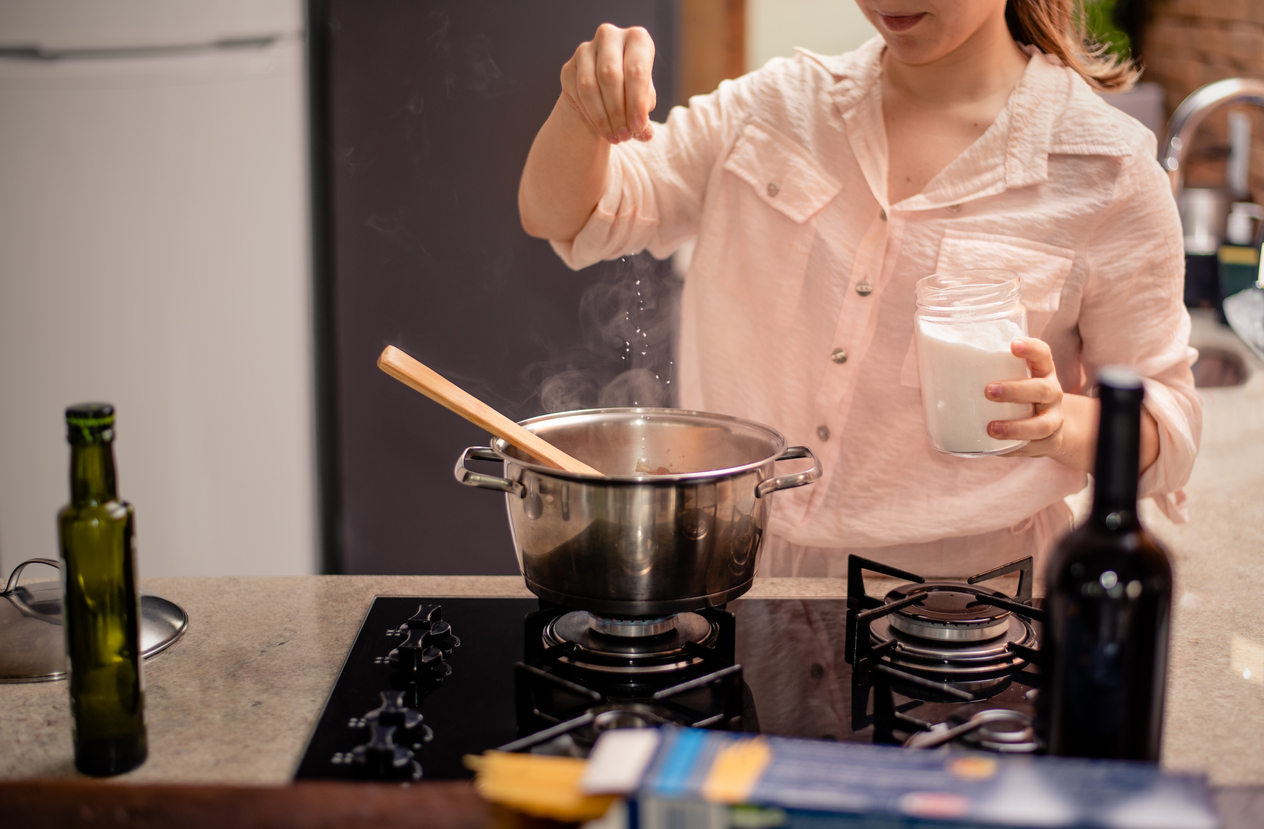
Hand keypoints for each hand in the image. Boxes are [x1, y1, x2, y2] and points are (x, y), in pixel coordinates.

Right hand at [560, 24, 656, 144]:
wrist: (605, 91)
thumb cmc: (632, 92)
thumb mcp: (644, 101)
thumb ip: (644, 115)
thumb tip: (645, 133)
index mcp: (637, 39)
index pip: (636, 70)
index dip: (637, 102)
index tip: (638, 127)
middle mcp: (610, 36)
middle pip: (610, 76)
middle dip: (618, 111)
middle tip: (625, 136)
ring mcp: (585, 49)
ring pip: (590, 86)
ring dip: (603, 117)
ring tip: (615, 137)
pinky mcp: (569, 67)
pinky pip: (577, 94)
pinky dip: (591, 116)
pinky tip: (602, 129)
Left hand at [984, 338, 1069, 458]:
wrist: (1051, 426)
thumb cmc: (1019, 397)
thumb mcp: (1011, 379)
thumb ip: (985, 373)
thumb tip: (933, 370)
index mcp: (1042, 372)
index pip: (1042, 354)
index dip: (1031, 348)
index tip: (1013, 344)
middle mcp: (1052, 393)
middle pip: (1042, 389)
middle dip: (1015, 391)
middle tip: (988, 391)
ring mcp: (1054, 418)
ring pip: (1042, 424)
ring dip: (1016, 427)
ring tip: (991, 428)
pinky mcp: (1051, 441)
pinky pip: (1036, 447)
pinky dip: (1016, 447)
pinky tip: (997, 447)